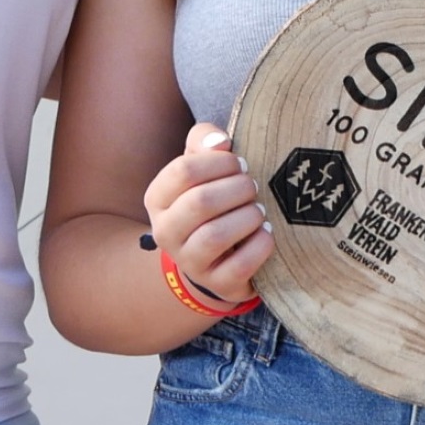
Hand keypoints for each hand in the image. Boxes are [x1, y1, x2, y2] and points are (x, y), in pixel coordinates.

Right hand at [145, 125, 271, 308]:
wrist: (215, 257)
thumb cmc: (211, 201)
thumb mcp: (202, 166)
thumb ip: (205, 141)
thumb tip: (219, 142)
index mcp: (158, 198)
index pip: (184, 171)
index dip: (219, 163)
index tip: (239, 164)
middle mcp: (165, 231)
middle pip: (200, 202)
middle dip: (237, 189)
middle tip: (252, 187)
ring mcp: (188, 261)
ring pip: (215, 236)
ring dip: (247, 216)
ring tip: (259, 210)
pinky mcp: (216, 283)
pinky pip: (239, 266)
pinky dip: (259, 245)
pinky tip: (266, 233)